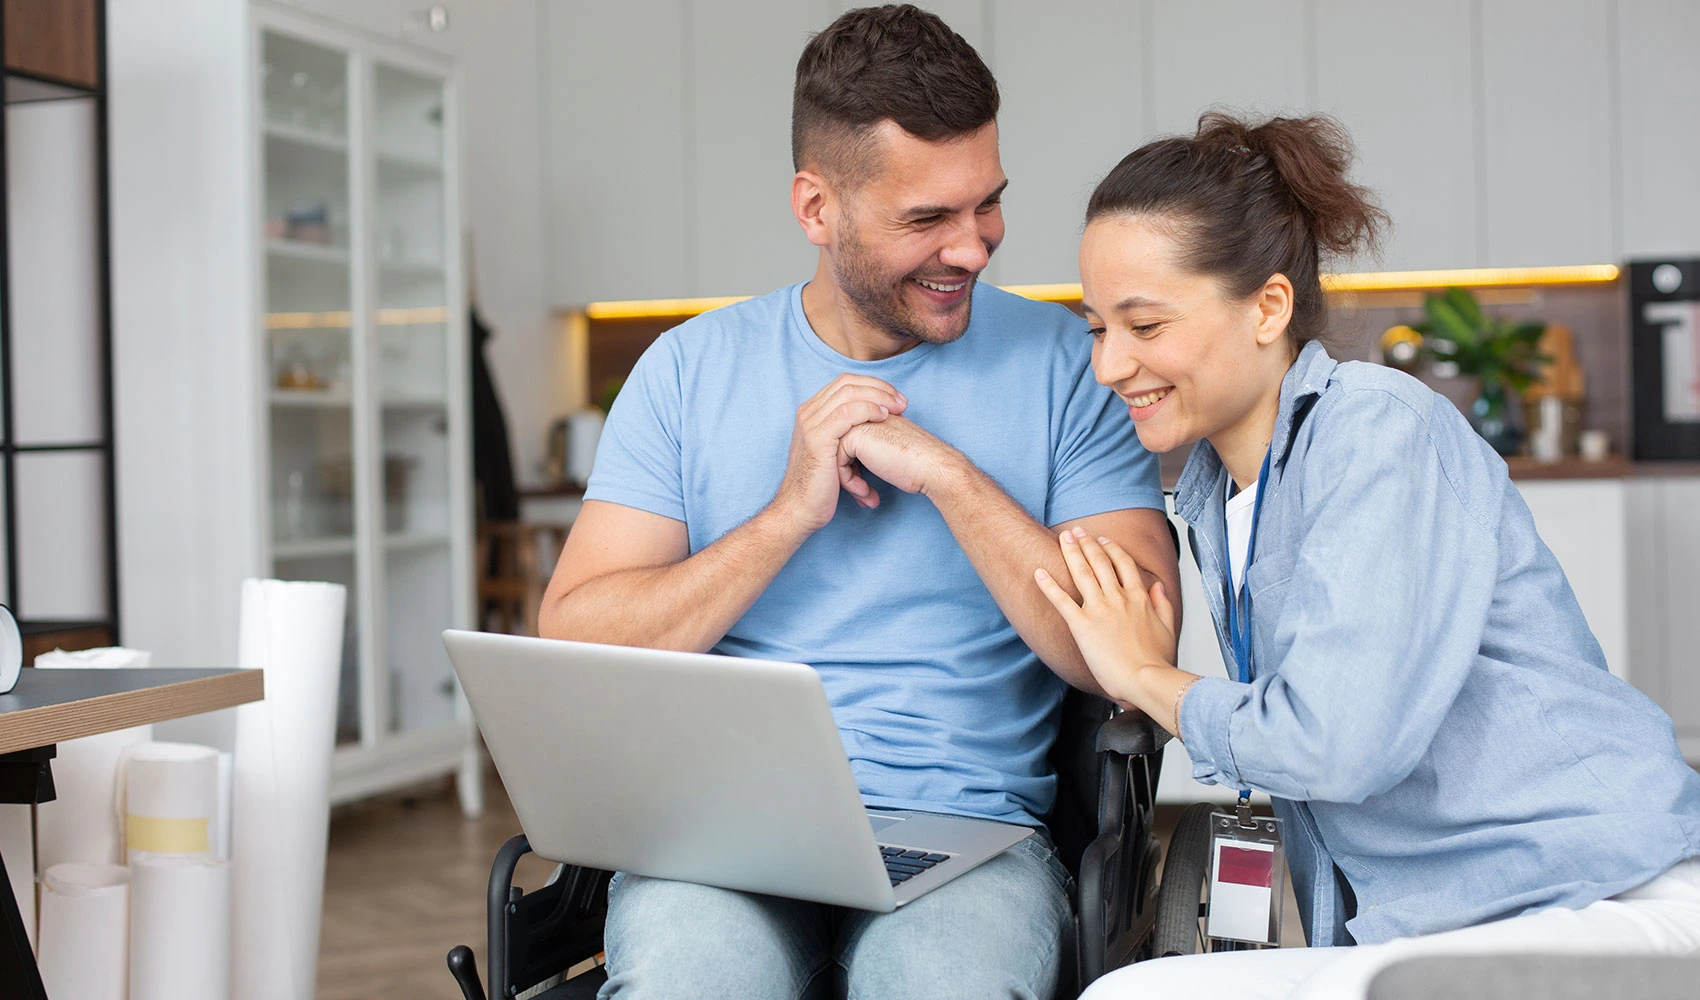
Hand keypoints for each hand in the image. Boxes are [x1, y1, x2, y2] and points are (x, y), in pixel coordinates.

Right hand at [772, 375, 906, 534]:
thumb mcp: (836, 453)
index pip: (845, 383)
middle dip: (880, 388)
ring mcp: (810, 424)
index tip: (897, 399)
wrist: (801, 511)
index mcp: (812, 412)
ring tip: (899, 410)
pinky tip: (884, 418)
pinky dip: (868, 411)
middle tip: (903, 403)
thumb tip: (876, 424)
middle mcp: (808, 413)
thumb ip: (848, 434)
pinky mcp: (817, 438)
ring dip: (879, 398)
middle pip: (848, 382)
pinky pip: (846, 413)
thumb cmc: (821, 487)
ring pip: (848, 393)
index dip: (874, 385)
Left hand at [839, 415, 958, 495]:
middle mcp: (861, 413)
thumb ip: (868, 448)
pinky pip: (837, 461)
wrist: (931, 467)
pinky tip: (866, 493)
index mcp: (870, 413)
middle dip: (846, 474)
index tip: (865, 488)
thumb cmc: (915, 464)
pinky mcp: (853, 435)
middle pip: (837, 448)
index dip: (852, 468)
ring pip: (833, 455)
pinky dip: (849, 482)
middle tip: (863, 493)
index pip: (846, 443)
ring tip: (865, 495)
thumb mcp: (886, 451)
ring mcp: (856, 421)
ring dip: (848, 481)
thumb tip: (849, 465)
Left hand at [1033, 527, 1177, 703]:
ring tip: (1063, 538)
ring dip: (1071, 552)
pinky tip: (1038, 573)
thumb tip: (1159, 587)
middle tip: (1076, 530)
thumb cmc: (1157, 662)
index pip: (1123, 564)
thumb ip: (1162, 604)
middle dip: (1086, 543)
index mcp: (1139, 598)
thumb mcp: (1168, 628)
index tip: (1102, 540)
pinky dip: (1048, 586)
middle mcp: (1118, 598)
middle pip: (1100, 561)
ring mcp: (1099, 610)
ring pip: (1082, 572)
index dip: (1111, 548)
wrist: (1147, 680)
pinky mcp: (1082, 626)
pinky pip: (1061, 601)